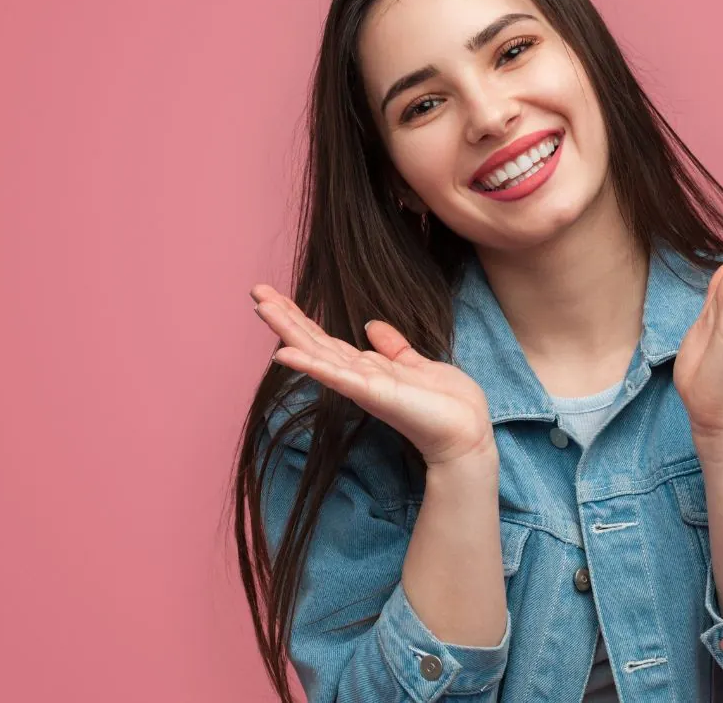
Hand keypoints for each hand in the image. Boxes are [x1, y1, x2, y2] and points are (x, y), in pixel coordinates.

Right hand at [250, 285, 494, 466]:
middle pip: (312, 342)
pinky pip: (335, 377)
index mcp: (367, 368)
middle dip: (284, 317)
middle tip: (256, 291)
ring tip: (262, 308)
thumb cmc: (445, 403)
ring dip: (288, 332)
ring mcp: (361, 386)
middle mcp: (357, 377)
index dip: (300, 317)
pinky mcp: (371, 394)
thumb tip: (372, 326)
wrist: (467, 431)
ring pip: (316, 354)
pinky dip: (309, 365)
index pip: (325, 339)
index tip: (274, 296)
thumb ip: (392, 346)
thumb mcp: (416, 364)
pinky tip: (283, 354)